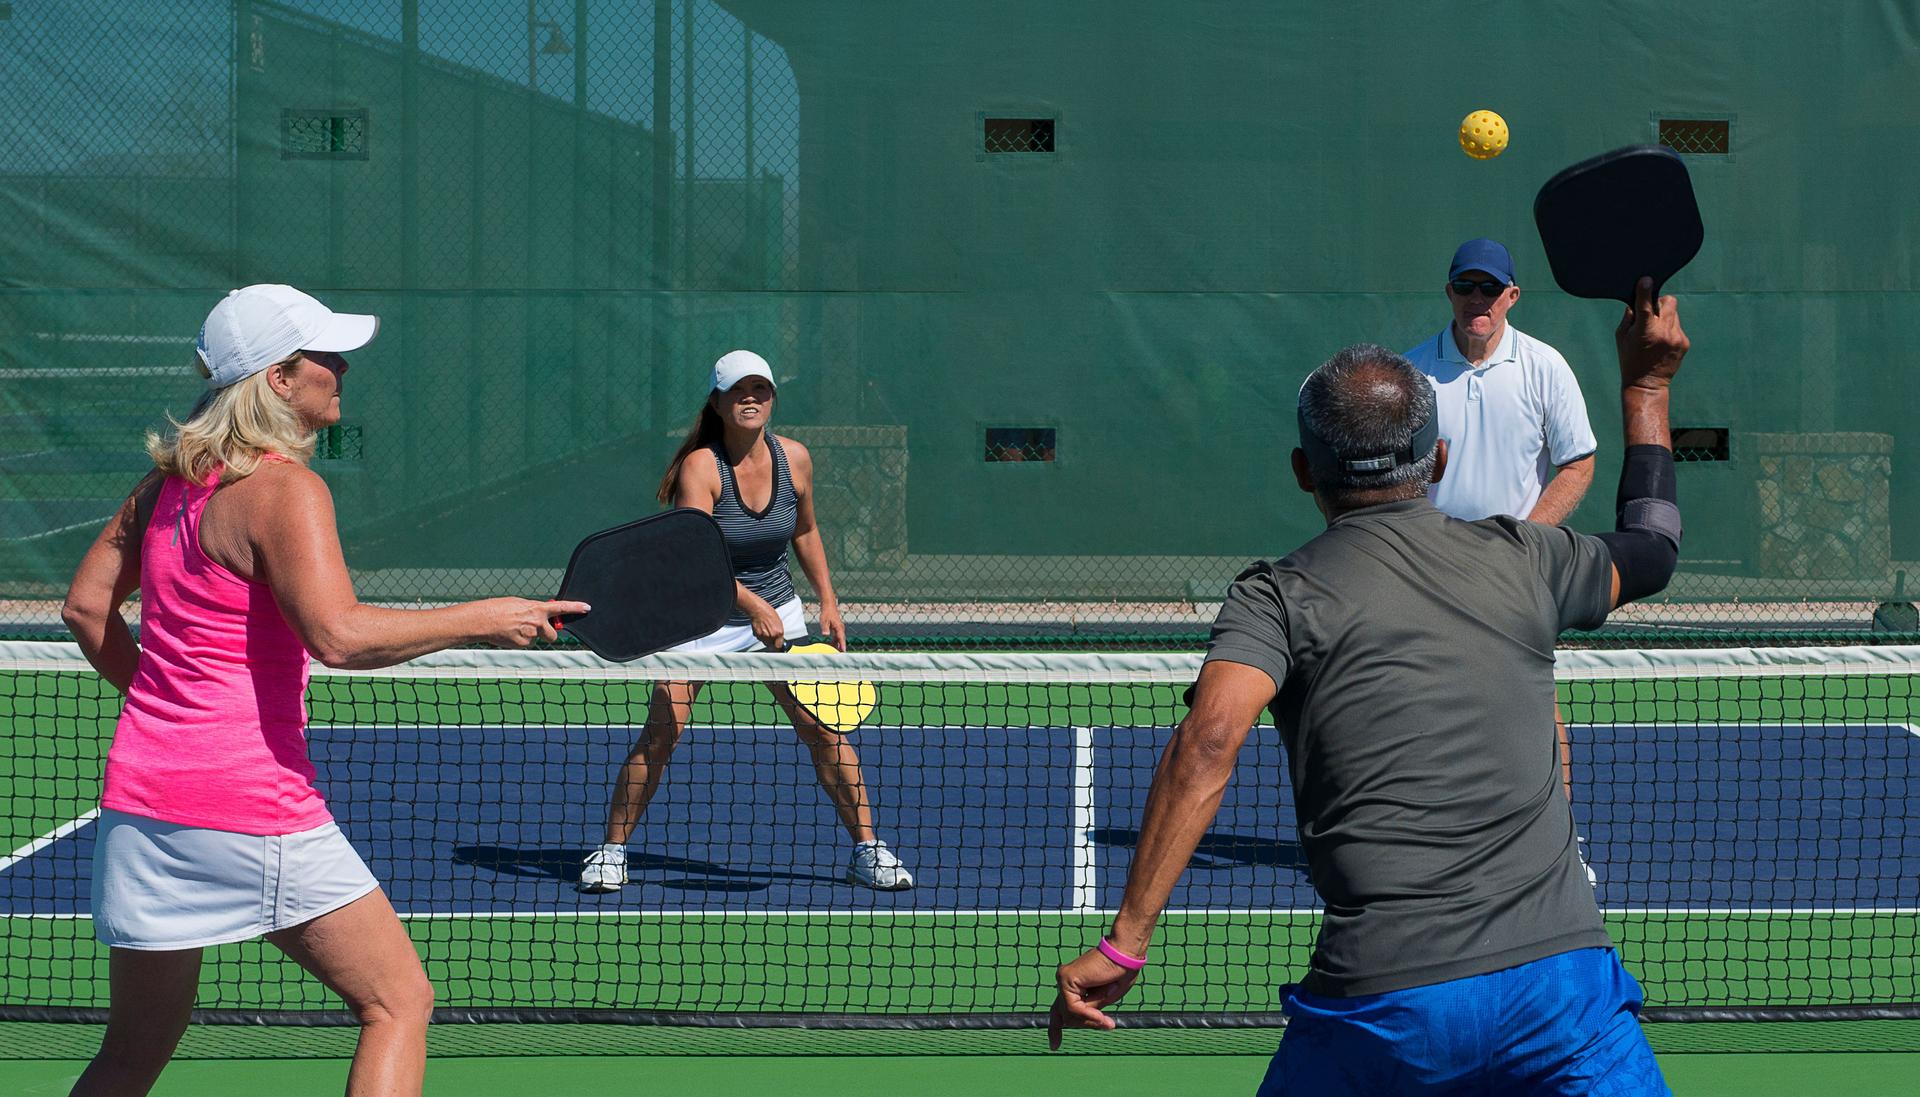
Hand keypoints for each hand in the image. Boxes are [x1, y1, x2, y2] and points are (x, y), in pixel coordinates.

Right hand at [473, 597, 588, 647]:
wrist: (483, 620)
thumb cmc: (498, 608)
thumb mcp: (519, 604)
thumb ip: (533, 610)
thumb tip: (540, 615)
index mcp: (537, 609)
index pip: (561, 607)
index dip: (576, 607)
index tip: (587, 608)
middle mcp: (537, 623)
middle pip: (553, 635)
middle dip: (548, 635)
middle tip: (537, 630)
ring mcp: (531, 635)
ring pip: (536, 639)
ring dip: (529, 636)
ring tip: (513, 628)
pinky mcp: (523, 645)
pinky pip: (525, 644)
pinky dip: (519, 641)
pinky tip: (508, 634)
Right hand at [747, 596, 785, 649]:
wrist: (758, 610)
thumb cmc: (768, 613)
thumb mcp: (779, 623)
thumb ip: (779, 632)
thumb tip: (779, 638)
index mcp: (778, 632)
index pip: (779, 646)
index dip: (778, 646)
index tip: (778, 645)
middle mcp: (771, 636)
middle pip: (772, 646)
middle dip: (772, 643)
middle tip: (772, 637)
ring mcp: (763, 636)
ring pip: (765, 643)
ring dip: (766, 640)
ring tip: (766, 631)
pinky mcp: (757, 635)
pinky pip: (760, 639)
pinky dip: (761, 636)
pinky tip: (762, 629)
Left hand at [817, 604, 846, 650]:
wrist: (829, 606)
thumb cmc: (826, 613)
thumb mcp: (824, 620)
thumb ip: (825, 628)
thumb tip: (825, 635)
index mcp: (839, 627)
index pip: (841, 638)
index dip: (842, 645)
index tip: (843, 651)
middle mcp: (841, 629)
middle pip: (841, 640)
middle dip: (841, 648)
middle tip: (839, 656)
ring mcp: (839, 629)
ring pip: (839, 640)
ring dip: (837, 646)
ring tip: (834, 654)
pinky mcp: (836, 629)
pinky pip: (837, 638)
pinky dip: (835, 642)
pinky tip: (831, 646)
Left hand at [1047, 949, 1140, 1049]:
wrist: (1125, 955)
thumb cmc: (1120, 973)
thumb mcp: (1104, 999)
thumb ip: (1089, 1009)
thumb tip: (1080, 1021)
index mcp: (1074, 986)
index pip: (1059, 1011)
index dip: (1055, 1029)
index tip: (1053, 1046)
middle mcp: (1065, 982)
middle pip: (1065, 1016)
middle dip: (1085, 1024)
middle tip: (1107, 1024)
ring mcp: (1064, 979)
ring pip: (1070, 1014)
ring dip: (1091, 1019)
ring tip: (1108, 1019)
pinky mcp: (1066, 978)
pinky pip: (1073, 1008)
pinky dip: (1088, 1014)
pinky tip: (1101, 1016)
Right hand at [1615, 276, 1688, 391]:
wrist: (1647, 384)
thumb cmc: (1629, 359)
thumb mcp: (1621, 338)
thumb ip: (1629, 317)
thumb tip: (1637, 300)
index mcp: (1645, 331)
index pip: (1646, 305)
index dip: (1645, 291)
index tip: (1646, 280)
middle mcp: (1664, 332)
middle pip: (1669, 302)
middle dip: (1660, 302)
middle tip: (1652, 312)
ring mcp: (1677, 337)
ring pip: (1674, 313)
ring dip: (1665, 317)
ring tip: (1655, 332)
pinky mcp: (1685, 342)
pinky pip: (1678, 326)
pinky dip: (1670, 329)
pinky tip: (1662, 342)